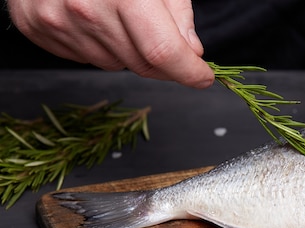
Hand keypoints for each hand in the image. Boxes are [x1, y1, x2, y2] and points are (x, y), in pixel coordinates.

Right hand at [6, 0, 213, 87]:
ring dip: (129, 51)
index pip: (163, 51)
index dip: (189, 71)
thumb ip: (177, 11)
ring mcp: (57, 21)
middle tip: (171, 45)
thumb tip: (191, 50)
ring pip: (114, 64)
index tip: (202, 77)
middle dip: (165, 63)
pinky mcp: (38, 27)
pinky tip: (96, 18)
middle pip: (143, 64)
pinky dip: (99, 45)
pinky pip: (84, 57)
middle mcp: (85, 10)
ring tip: (122, 17)